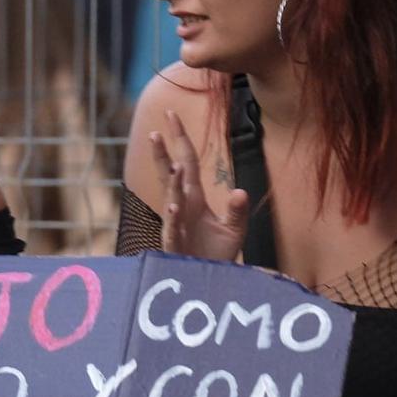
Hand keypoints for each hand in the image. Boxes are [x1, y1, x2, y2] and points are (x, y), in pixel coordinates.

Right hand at [149, 110, 249, 262]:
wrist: (211, 282)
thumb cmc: (217, 254)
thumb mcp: (233, 230)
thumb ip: (237, 211)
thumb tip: (240, 191)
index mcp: (193, 198)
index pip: (185, 161)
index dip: (179, 139)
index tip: (171, 115)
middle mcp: (182, 206)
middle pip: (170, 174)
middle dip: (163, 154)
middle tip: (156, 131)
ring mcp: (177, 224)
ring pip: (171, 199)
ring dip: (172, 184)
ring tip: (174, 167)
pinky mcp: (176, 245)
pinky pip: (173, 229)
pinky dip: (174, 217)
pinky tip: (175, 205)